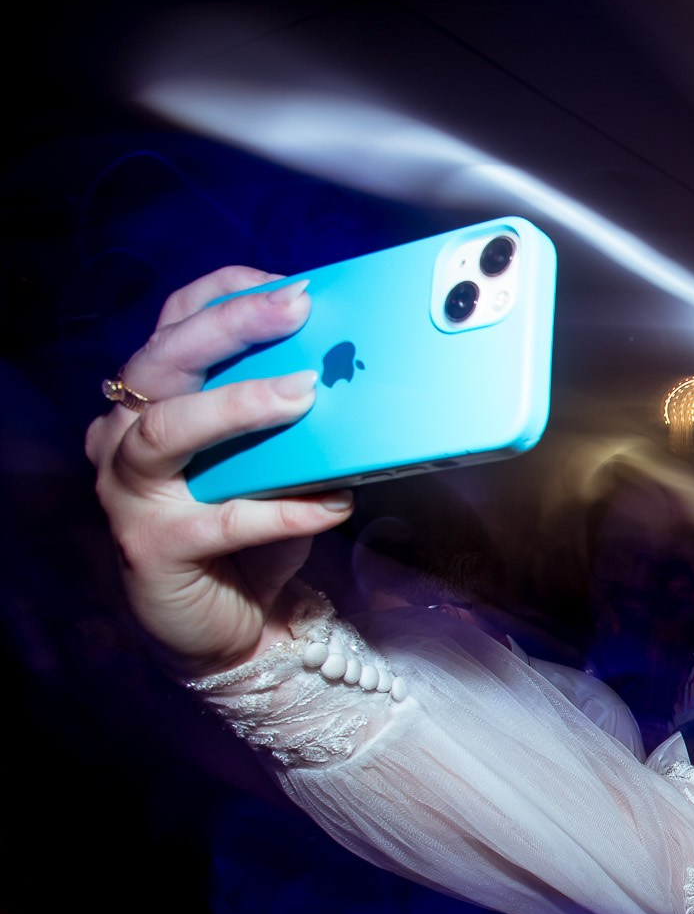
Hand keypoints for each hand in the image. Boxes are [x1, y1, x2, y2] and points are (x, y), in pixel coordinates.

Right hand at [84, 268, 353, 675]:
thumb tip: (351, 370)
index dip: (227, 296)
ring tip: (304, 394)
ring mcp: (129, 491)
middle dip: (232, 327)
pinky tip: (334, 504)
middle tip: (298, 311)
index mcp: (151, 399)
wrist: (228, 627)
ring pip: (168, 430)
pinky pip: (221, 520)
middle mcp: (123, 434)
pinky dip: (284, 510)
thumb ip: (287, 417)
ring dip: (239, 405)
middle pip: (163, 361)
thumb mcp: (272, 461)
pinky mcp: (153, 547)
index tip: (290, 286)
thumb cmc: (251, 532)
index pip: (175, 323)